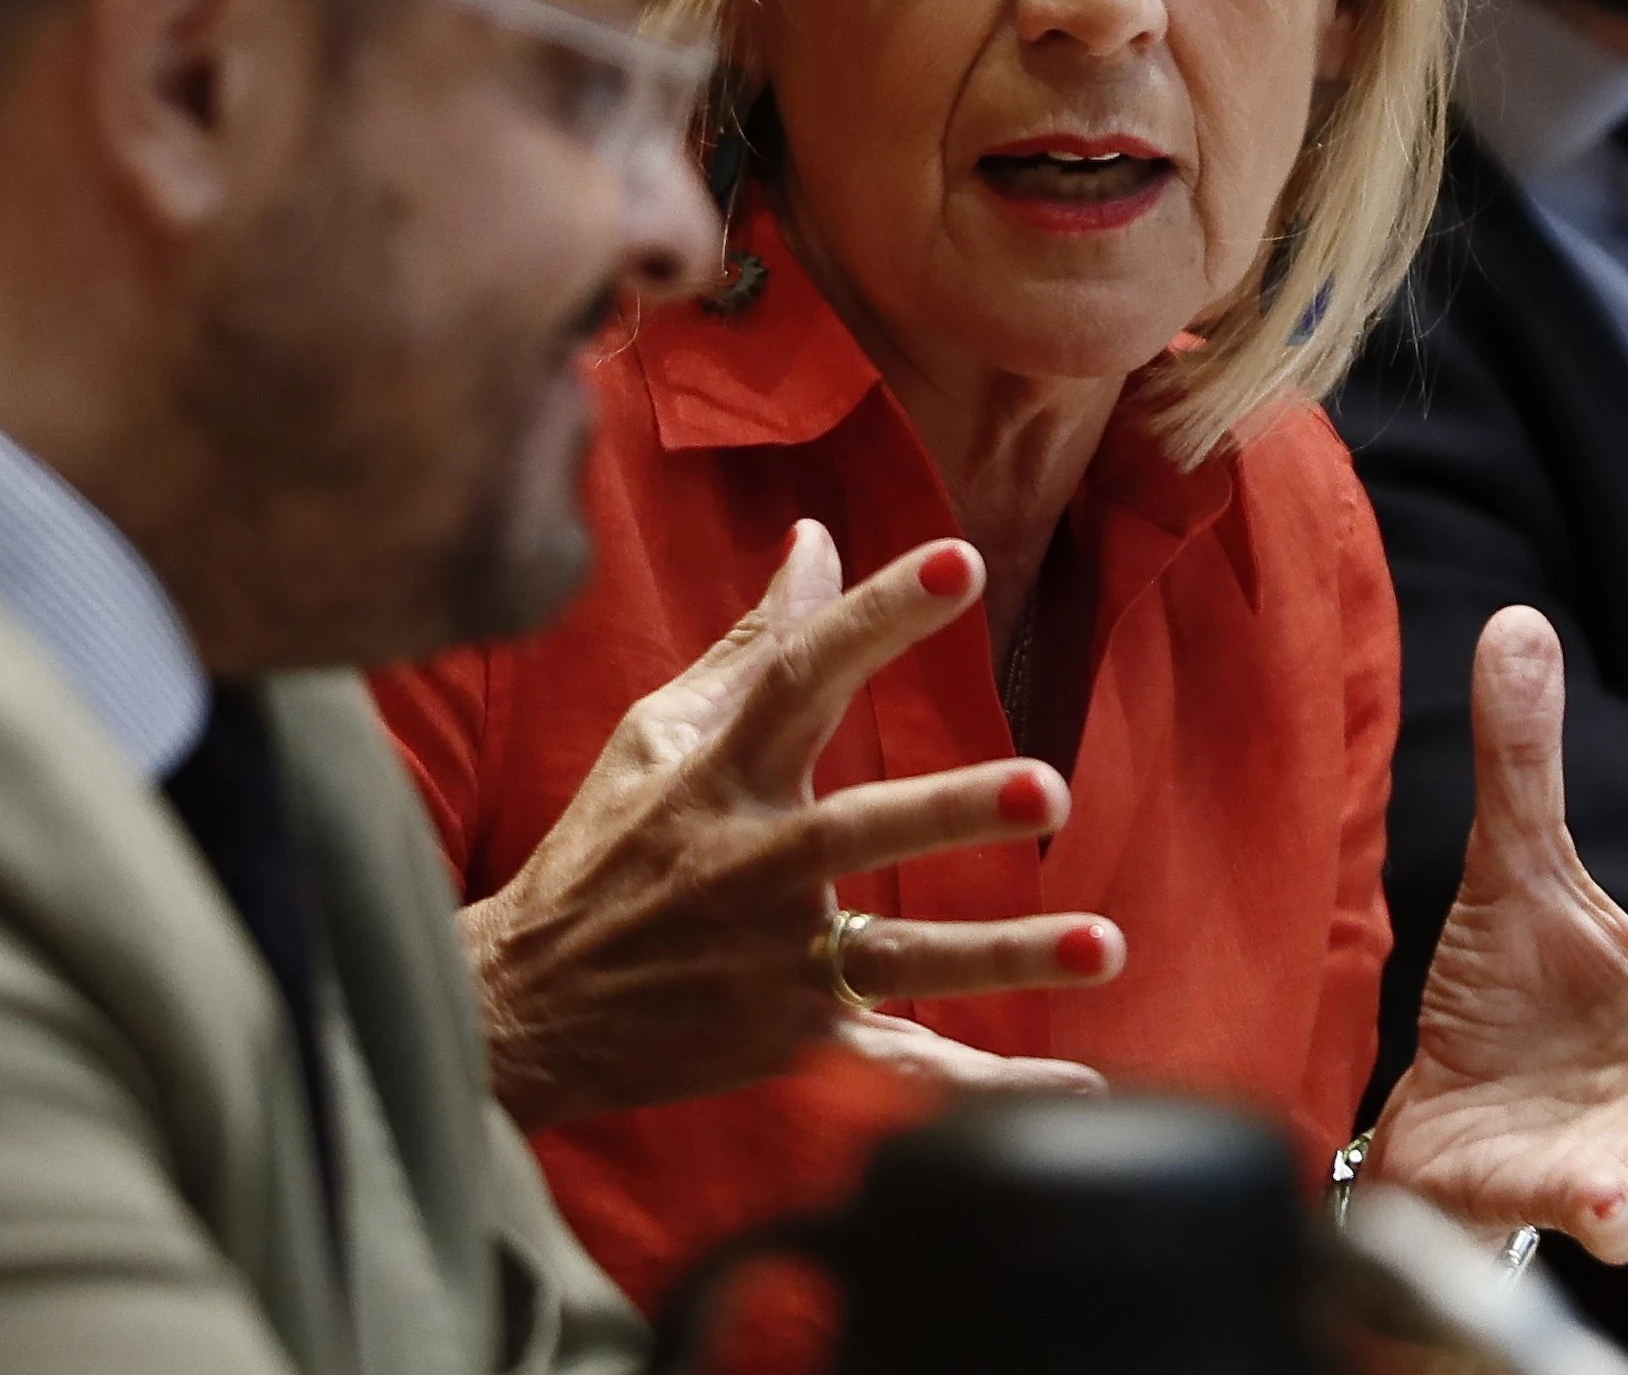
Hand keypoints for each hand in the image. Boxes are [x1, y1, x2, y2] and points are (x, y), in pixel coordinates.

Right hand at [460, 519, 1127, 1128]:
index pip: (804, 678)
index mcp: (721, 777)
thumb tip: (819, 538)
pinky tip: (1073, 1085)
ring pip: (899, 958)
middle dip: (951, 812)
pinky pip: (899, 1070)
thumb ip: (756, 644)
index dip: (877, 616)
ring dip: (1003, 957)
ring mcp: (771, 965)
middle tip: (1044, 791)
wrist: (521, 1010)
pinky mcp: (789, 1044)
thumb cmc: (600, 852)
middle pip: (860, 831)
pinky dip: (981, 1089)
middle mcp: (751, 868)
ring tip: (1105, 947)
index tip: (962, 563)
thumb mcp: (657, 734)